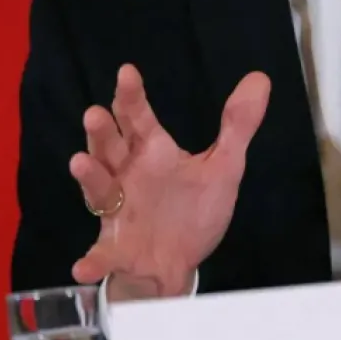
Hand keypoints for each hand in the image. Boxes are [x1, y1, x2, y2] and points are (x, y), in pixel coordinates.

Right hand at [69, 63, 269, 301]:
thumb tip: (260, 79)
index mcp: (151, 153)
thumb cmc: (192, 210)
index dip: (131, 96)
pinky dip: (91, 262)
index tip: (127, 73)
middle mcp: (127, 175)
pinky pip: (100, 255)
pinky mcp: (115, 249)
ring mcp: (117, 211)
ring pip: (98, 188)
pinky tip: (83, 266)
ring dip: (88, 176)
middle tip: (95, 115)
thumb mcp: (223, 168)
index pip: (137, 118)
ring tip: (80, 162)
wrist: (178, 265)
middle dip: (101, 132)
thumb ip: (238, 126)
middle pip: (109, 147)